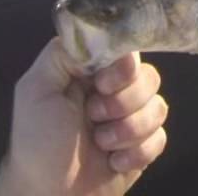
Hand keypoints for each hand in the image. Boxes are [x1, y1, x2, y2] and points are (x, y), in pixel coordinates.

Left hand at [0, 38, 167, 195]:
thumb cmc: (37, 142)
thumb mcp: (36, 89)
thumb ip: (63, 53)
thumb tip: (98, 33)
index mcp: (90, 72)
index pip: (127, 50)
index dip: (122, 68)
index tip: (101, 85)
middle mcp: (114, 91)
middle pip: (149, 77)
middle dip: (123, 103)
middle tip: (94, 118)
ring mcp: (131, 119)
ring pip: (159, 107)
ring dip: (128, 131)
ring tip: (101, 144)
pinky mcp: (143, 147)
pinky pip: (161, 138)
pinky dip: (137, 153)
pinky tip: (113, 162)